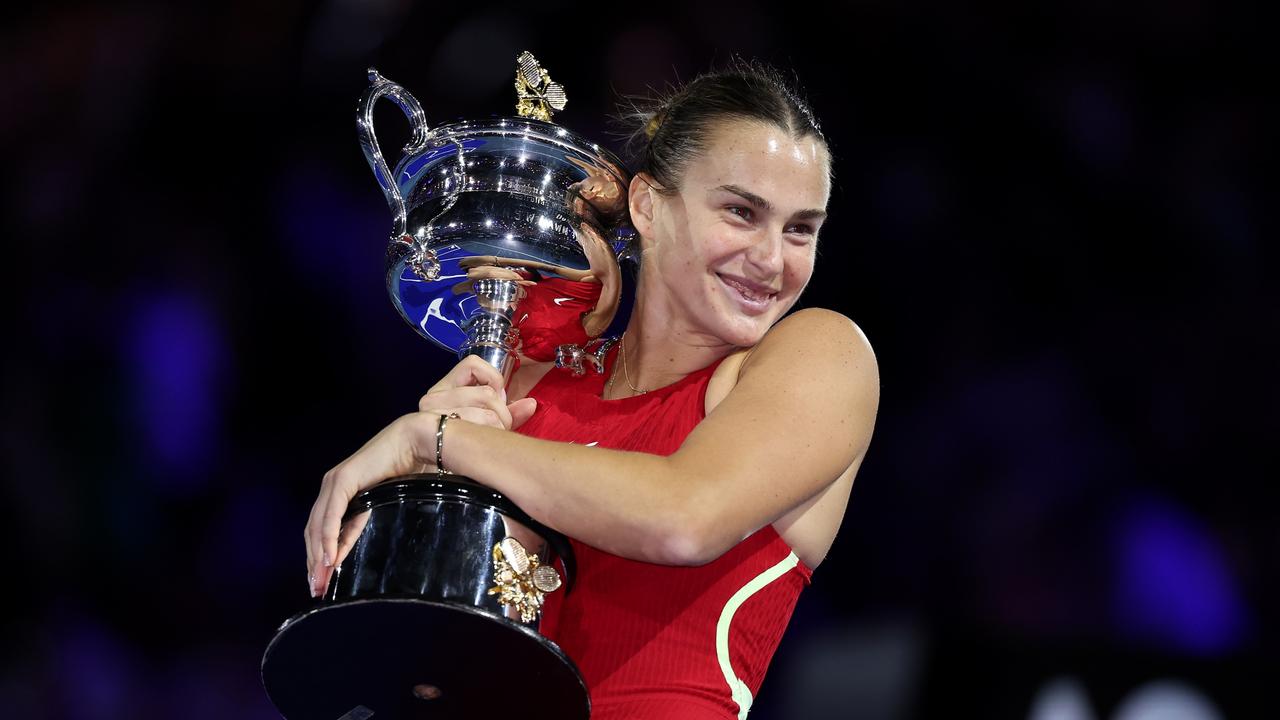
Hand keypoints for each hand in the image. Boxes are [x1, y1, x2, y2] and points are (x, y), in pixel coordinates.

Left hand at [303, 356, 537, 597]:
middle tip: (317, 590)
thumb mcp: (387, 502)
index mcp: (342, 490)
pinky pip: (332, 515)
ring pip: (318, 526)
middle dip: (314, 562)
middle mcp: (333, 485)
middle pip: (314, 530)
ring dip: (318, 555)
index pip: (322, 528)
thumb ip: (368, 518)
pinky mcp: (343, 480)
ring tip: (322, 580)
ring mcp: (335, 481)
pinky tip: (330, 558)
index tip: (321, 580)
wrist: (421, 440)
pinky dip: (329, 538)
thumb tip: (357, 546)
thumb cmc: (413, 468)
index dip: (319, 555)